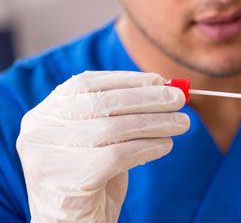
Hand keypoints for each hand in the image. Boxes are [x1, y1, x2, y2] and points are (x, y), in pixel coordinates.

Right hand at [16, 71, 189, 222]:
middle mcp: (38, 132)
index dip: (126, 80)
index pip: (86, 84)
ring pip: (113, 129)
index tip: (160, 79)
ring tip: (182, 123)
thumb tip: (163, 85)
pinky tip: (166, 146)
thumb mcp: (101, 138)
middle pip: (103, 104)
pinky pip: (118, 156)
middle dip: (148, 99)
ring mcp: (47, 157)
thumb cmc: (92, 176)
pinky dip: (148, 147)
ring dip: (156, 123)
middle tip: (180, 100)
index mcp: (43, 114)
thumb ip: (121, 111)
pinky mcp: (67, 181)